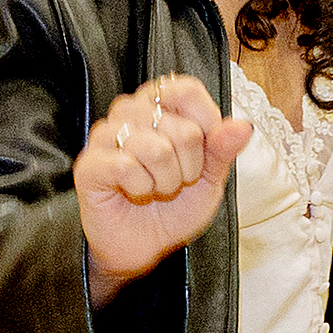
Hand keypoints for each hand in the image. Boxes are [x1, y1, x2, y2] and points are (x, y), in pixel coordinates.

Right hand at [76, 75, 254, 301]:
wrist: (148, 243)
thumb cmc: (176, 205)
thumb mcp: (211, 178)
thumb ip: (222, 149)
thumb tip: (243, 126)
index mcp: (160, 106)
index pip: (184, 89)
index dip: (204, 123)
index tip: (202, 152)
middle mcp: (130, 112)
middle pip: (179, 126)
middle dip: (189, 166)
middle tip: (176, 180)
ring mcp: (105, 136)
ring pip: (154, 148)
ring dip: (166, 180)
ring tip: (156, 187)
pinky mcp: (89, 163)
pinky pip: (125, 166)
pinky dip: (141, 188)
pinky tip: (135, 192)